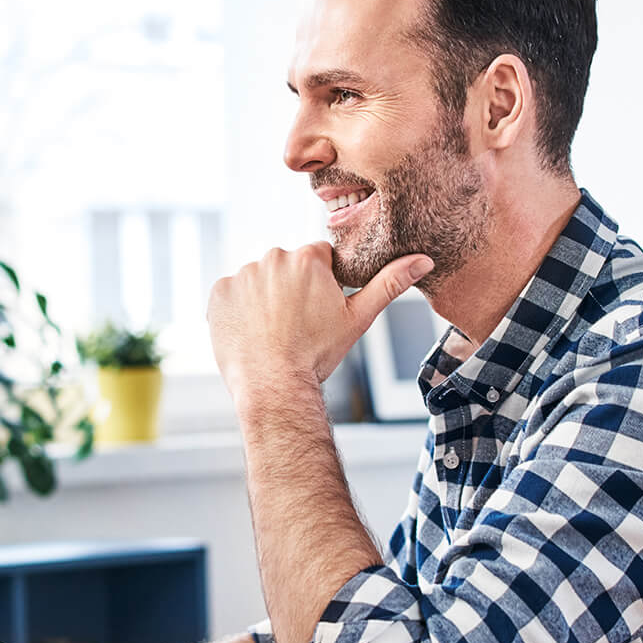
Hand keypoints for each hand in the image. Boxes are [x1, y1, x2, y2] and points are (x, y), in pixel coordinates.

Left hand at [206, 244, 432, 396]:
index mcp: (308, 257)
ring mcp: (242, 274)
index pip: (318, 259)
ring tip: (273, 331)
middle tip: (296, 325)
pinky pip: (231, 294)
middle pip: (287, 267)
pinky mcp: (218, 292)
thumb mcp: (358, 318)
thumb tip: (423, 259)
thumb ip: (390, 284)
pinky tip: (252, 332)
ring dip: (265, 299)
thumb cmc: (317, 354)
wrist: (273, 386)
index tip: (318, 310)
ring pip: (259, 280)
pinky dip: (239, 310)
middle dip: (292, 289)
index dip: (321, 285)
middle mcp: (273, 257)